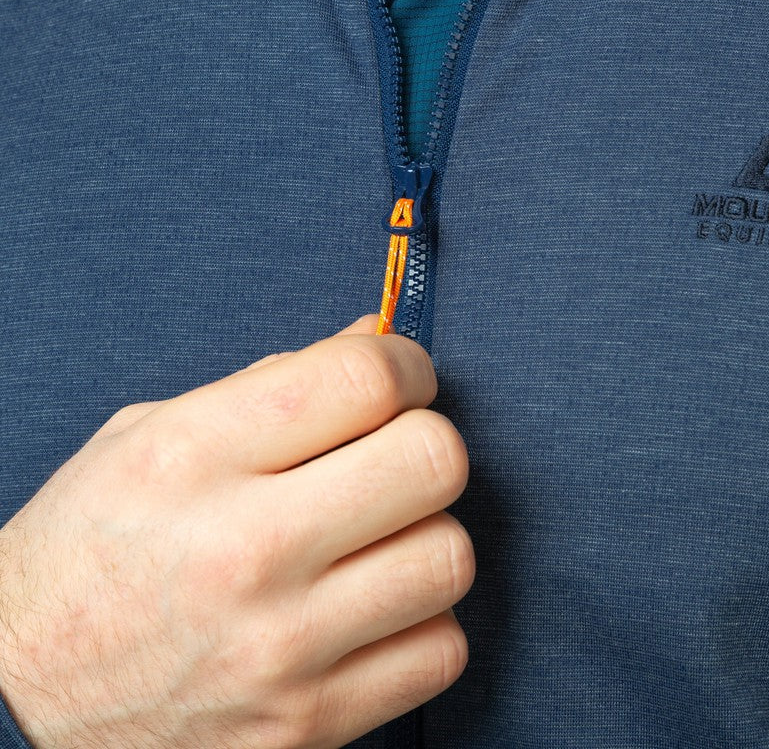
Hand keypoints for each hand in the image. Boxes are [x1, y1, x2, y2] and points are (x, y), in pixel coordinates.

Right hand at [0, 314, 473, 748]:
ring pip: (448, 555)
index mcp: (193, 458)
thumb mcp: (148, 435)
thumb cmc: (88, 553)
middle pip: (431, 460)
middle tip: (395, 451)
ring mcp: (281, 649)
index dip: (405, 365)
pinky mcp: (307, 726)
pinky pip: (441, 651)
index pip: (362, 381)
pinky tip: (372, 608)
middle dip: (428, 440)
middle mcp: (243, 551)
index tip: (402, 377)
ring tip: (378, 537)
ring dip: (428, 533)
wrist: (19, 699)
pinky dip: (422, 621)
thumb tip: (377, 336)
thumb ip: (273, 379)